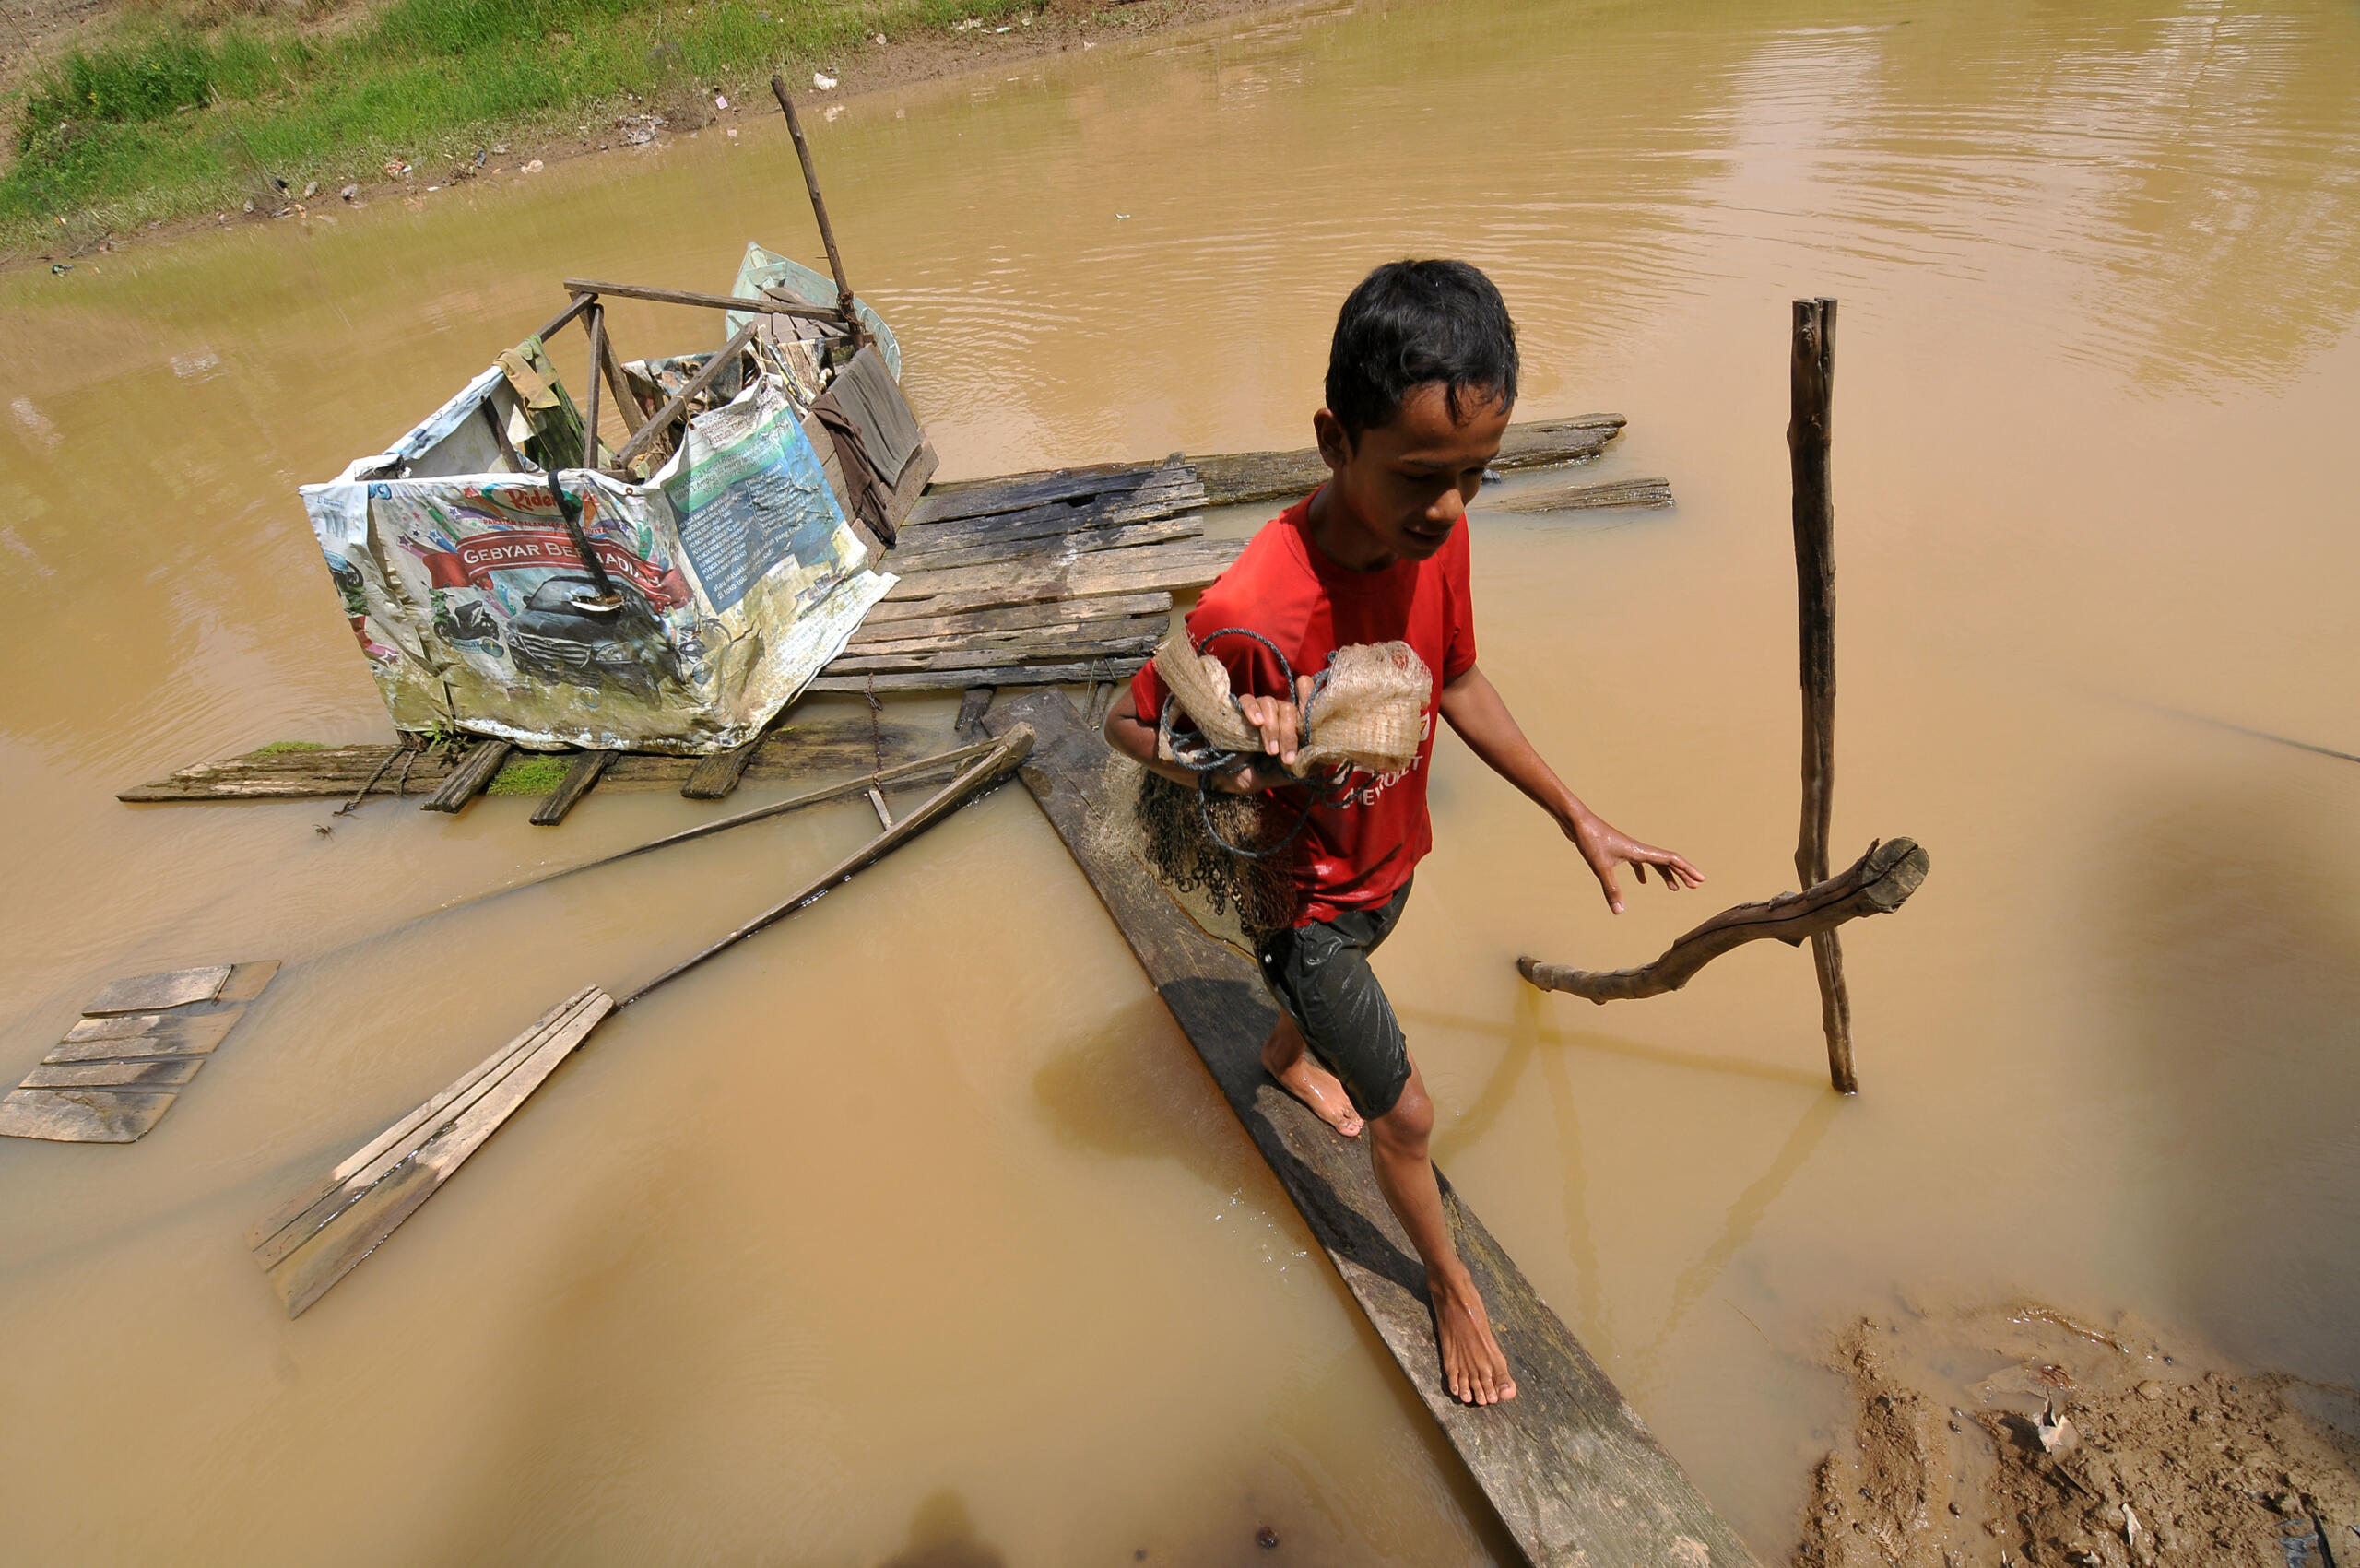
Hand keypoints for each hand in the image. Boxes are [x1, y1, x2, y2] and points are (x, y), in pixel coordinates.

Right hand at [1218, 675, 1317, 791]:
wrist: (1218, 776)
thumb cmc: (1249, 774)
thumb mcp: (1277, 776)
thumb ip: (1298, 768)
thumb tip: (1322, 762)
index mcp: (1289, 726)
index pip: (1304, 701)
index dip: (1309, 697)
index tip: (1310, 707)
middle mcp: (1275, 714)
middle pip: (1288, 708)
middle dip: (1289, 734)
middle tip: (1285, 757)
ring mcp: (1257, 711)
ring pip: (1270, 703)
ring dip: (1272, 729)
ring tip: (1268, 750)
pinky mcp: (1237, 710)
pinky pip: (1247, 700)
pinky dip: (1253, 709)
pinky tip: (1255, 723)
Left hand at [1564, 810, 1704, 913]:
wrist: (1575, 820)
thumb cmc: (1589, 839)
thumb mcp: (1600, 866)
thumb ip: (1611, 889)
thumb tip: (1620, 911)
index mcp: (1639, 851)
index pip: (1670, 859)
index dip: (1687, 870)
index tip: (1700, 880)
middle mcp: (1638, 848)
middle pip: (1667, 861)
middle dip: (1682, 874)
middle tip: (1694, 887)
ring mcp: (1628, 848)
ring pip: (1654, 862)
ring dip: (1666, 874)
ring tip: (1675, 889)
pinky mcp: (1618, 850)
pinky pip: (1638, 862)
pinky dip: (1644, 872)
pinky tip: (1642, 882)